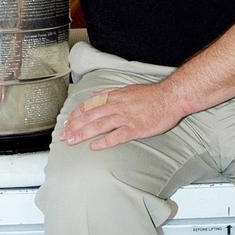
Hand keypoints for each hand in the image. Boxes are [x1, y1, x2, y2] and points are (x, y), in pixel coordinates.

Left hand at [60, 80, 185, 149]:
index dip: (75, 115)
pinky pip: (117, 136)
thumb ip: (109, 92)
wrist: (171, 97)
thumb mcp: (126, 88)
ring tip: (72, 140)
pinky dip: (104, 141)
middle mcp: (117, 106)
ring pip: (99, 125)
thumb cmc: (151, 95)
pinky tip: (94, 146)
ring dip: (83, 133)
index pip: (89, 105)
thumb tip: (94, 95)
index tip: (66, 123)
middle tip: (63, 135)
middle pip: (90, 116)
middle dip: (74, 126)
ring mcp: (126, 117)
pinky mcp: (135, 128)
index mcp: (114, 96)